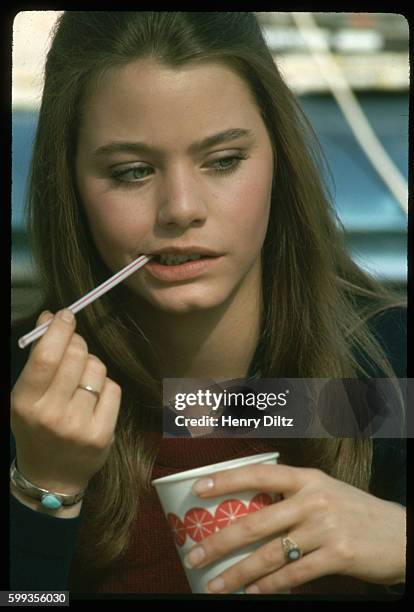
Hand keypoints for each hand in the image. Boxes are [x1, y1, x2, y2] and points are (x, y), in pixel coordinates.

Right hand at [11, 309, 121, 493]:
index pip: (46, 356)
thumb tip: (51, 317)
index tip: (65, 315)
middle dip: (77, 342)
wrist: (52, 477)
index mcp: (25, 403)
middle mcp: (51, 415)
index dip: (59, 329)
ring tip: (81, 381)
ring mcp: (79, 426)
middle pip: (77, 356)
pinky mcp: (102, 433)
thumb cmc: (38, 427)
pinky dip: (105, 386)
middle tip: (74, 345)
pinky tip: (93, 399)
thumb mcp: (25, 397)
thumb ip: (38, 358)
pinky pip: (112, 388)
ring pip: (98, 368)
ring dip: (91, 365)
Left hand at [184, 464, 405, 593]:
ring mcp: (325, 526)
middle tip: (194, 555)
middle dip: (219, 541)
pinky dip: (269, 586)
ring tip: (215, 585)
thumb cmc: (355, 512)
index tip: (197, 489)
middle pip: (255, 520)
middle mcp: (313, 498)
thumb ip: (292, 497)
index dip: (225, 479)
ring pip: (269, 553)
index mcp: (307, 478)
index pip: (259, 474)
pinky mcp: (338, 554)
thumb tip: (249, 512)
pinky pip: (294, 574)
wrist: (400, 533)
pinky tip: (252, 592)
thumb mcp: (325, 492)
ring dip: (237, 573)